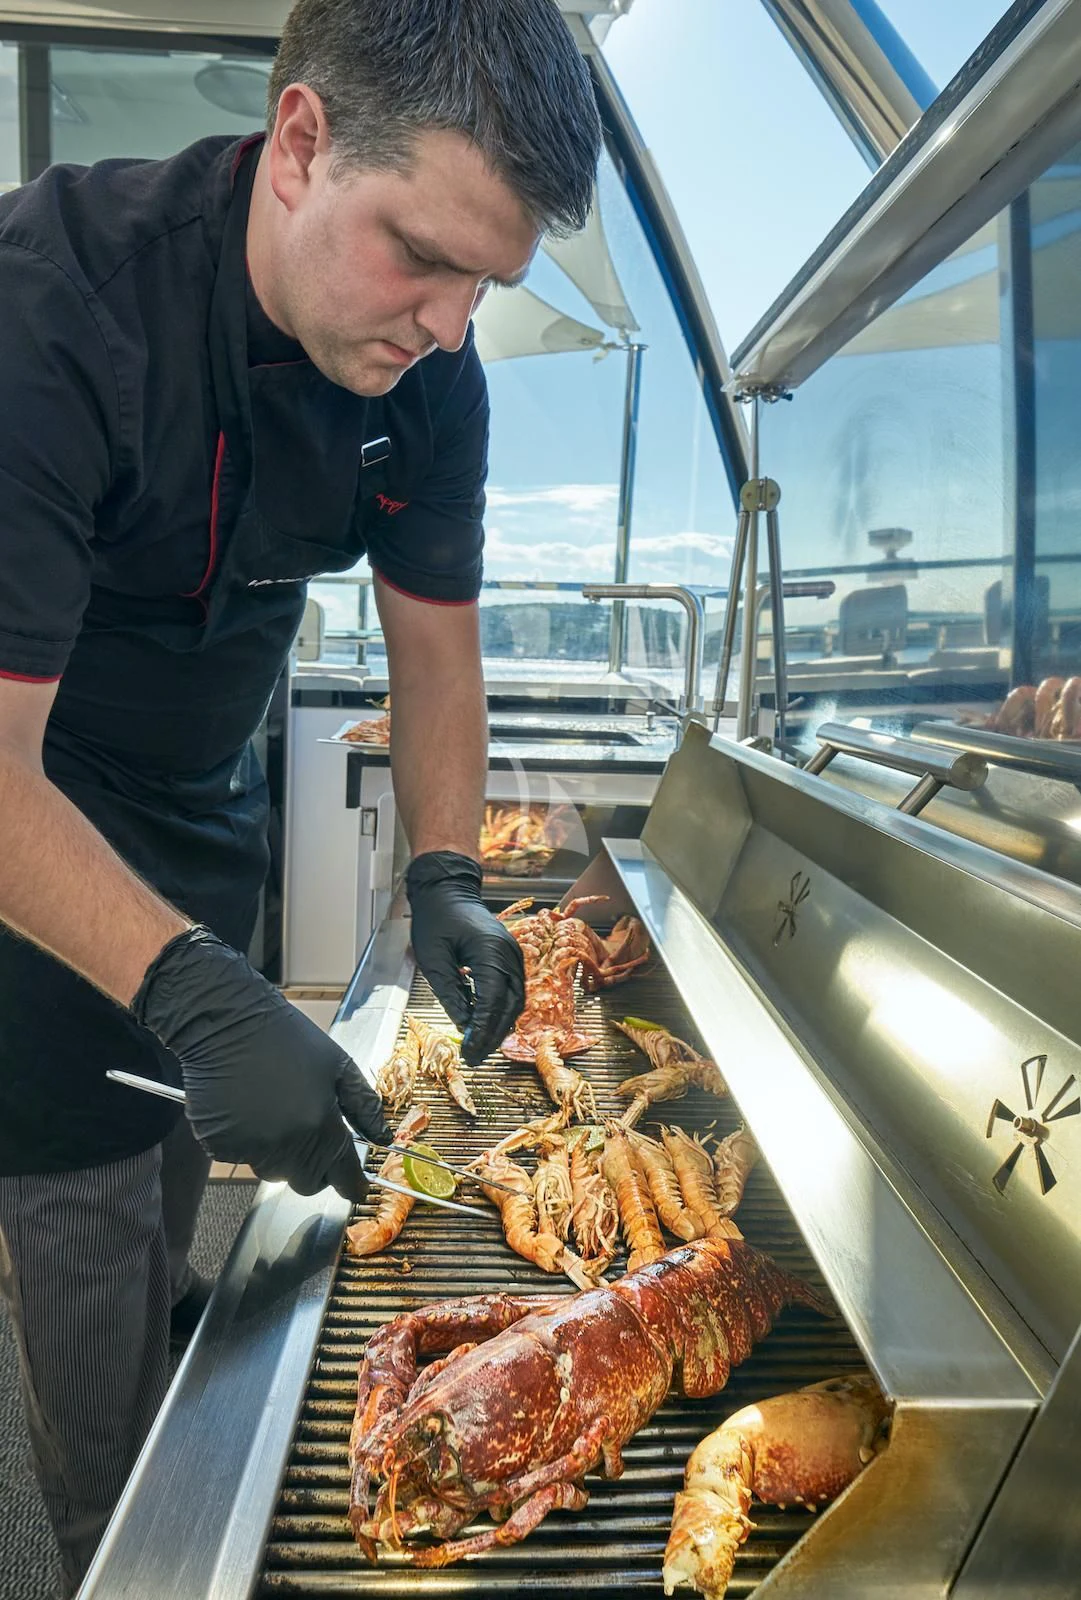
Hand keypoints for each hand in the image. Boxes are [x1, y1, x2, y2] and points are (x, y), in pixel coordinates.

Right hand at [132, 926, 393, 1200]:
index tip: (355, 1186)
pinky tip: (247, 1109)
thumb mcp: (339, 1065)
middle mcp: (286, 1146)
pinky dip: (246, 1142)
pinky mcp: (220, 1145)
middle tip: (307, 1131)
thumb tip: (383, 1137)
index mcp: (321, 1127)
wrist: (229, 1023)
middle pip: (306, 1182)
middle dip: (312, 1166)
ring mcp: (251, 1148)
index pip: (342, 1176)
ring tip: (274, 1111)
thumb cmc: (288, 1040)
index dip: (350, 1184)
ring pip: (273, 1171)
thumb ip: (364, 1106)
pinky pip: (241, 1158)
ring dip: (279, 1154)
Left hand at [405, 851, 524, 1063]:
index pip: (493, 1000)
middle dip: (493, 1034)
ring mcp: (514, 954)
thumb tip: (463, 1026)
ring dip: (500, 1025)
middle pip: (511, 1004)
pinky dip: (502, 1010)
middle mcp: (509, 953)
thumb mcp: (433, 959)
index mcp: (490, 951)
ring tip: (479, 1046)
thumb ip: (450, 993)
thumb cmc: (436, 919)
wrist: (448, 890)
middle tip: (474, 1057)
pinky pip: (513, 989)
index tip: (470, 1051)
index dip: (483, 1030)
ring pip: (516, 1000)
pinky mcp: (511, 957)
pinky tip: (485, 1024)